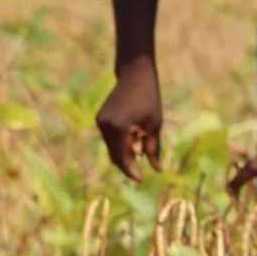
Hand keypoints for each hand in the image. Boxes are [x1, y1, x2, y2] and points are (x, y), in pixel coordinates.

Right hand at [97, 59, 163, 179]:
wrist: (134, 76)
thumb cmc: (149, 99)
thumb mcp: (154, 125)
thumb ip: (153, 149)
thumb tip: (157, 170)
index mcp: (119, 128)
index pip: (122, 158)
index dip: (131, 171)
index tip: (141, 179)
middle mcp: (106, 126)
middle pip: (114, 155)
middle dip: (126, 164)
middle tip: (139, 172)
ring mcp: (100, 122)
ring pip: (110, 147)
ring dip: (123, 152)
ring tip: (139, 149)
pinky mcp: (99, 118)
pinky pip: (109, 137)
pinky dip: (119, 142)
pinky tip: (132, 137)